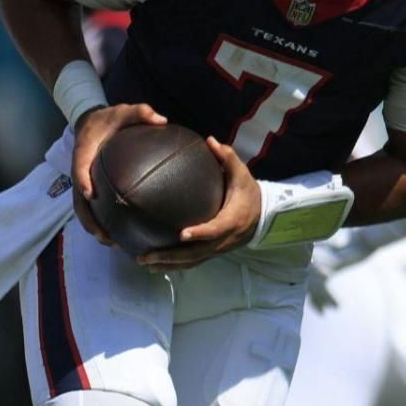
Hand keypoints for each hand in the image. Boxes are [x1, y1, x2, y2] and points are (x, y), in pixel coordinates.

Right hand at [70, 102, 167, 245]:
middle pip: (78, 200)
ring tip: (112, 243)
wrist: (90, 122)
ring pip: (83, 209)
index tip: (92, 195)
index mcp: (85, 151)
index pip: (80, 168)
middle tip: (105, 236)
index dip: (83, 182)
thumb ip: (140, 112)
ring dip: (94, 228)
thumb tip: (161, 120)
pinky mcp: (89, 188)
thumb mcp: (123, 110)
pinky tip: (118, 235)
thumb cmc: (109, 118)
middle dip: (89, 220)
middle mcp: (80, 170)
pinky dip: (100, 223)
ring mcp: (83, 182)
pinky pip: (92, 208)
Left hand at [137, 138, 260, 271]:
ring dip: (167, 264)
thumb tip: (210, 140)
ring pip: (191, 261)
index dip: (199, 233)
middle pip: (196, 253)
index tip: (181, 234)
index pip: (215, 229)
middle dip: (170, 256)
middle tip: (146, 255)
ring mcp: (217, 248)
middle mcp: (223, 239)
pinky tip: (154, 264)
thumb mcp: (241, 174)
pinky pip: (192, 262)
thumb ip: (228, 158)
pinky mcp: (211, 252)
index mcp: (231, 220)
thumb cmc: (248, 192)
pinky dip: (173, 265)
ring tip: (143, 262)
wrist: (261, 216)